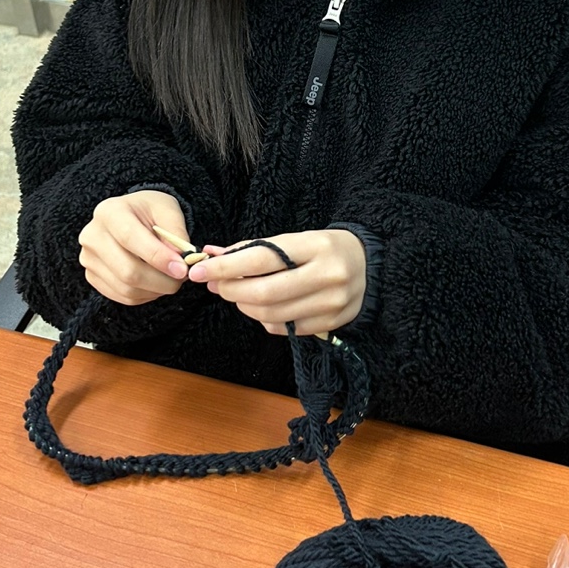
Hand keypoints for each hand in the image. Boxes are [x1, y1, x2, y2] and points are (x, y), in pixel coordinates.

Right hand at [78, 191, 208, 305]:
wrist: (132, 217)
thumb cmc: (150, 211)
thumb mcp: (167, 209)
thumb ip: (177, 232)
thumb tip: (182, 259)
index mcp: (109, 212)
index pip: (130, 238)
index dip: (158, 257)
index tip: (182, 268)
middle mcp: (93, 236)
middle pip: (127, 270)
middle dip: (161, 280)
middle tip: (182, 277)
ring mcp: (89, 259)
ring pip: (127, 288)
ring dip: (157, 289)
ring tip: (172, 278)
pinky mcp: (92, 277)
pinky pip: (123, 296)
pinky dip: (146, 295)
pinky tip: (157, 283)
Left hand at [186, 229, 366, 338]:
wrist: (368, 264)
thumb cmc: (323, 249)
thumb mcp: (293, 240)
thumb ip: (253, 249)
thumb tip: (211, 256)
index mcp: (316, 246)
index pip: (261, 259)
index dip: (225, 267)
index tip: (200, 270)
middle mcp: (327, 275)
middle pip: (264, 293)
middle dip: (232, 291)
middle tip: (217, 285)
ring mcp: (331, 303)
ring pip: (271, 314)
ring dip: (245, 306)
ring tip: (239, 295)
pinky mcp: (332, 323)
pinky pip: (284, 328)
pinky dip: (265, 319)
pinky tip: (263, 307)